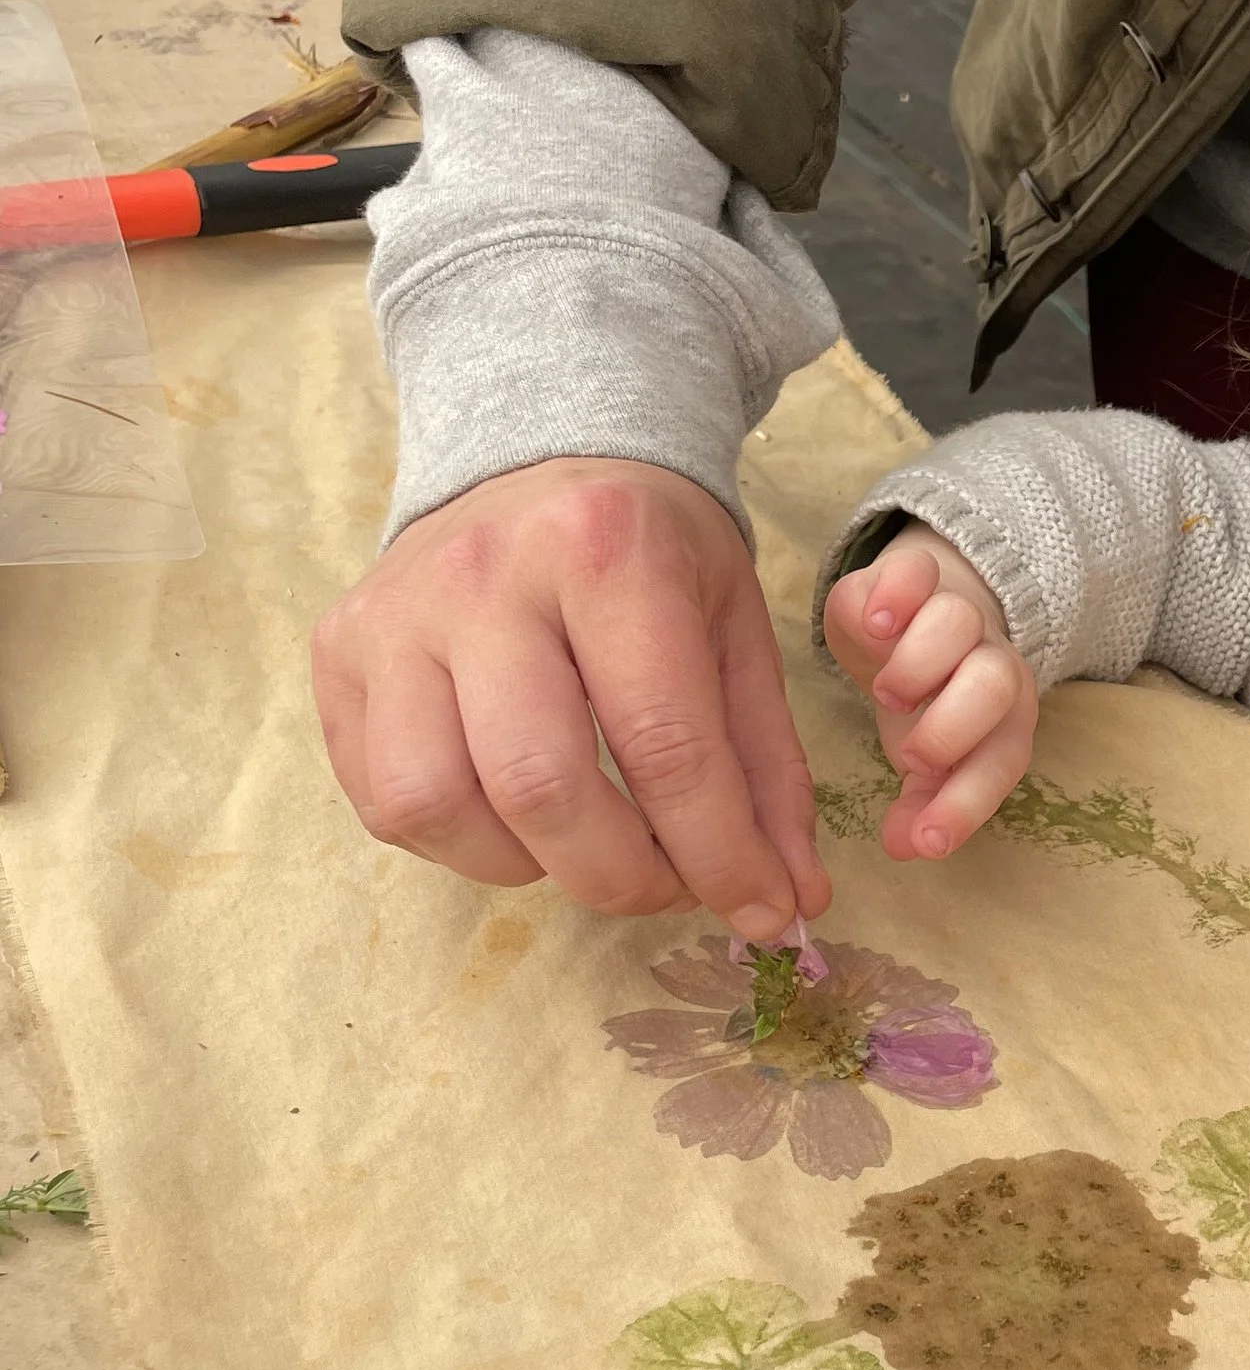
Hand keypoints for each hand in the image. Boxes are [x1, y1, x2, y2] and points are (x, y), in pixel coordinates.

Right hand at [312, 457, 828, 933]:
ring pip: (435, 803)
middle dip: (619, 877)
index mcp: (608, 553)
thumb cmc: (649, 555)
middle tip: (666, 886)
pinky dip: (456, 842)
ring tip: (581, 842)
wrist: (539, 457)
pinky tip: (511, 815)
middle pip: (540, 788)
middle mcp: (486, 578)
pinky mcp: (340, 651)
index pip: (665, 744)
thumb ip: (766, 770)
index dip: (719, 856)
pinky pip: (380, 799)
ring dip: (523, 865)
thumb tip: (788, 903)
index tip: (761, 912)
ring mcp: (395, 615)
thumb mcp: (735, 631)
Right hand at [821, 527, 1037, 862]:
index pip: (1002, 762)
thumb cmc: (926, 704)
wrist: (918, 618)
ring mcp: (953, 613)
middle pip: (998, 682)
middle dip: (952, 726)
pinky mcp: (913, 574)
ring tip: (886, 691)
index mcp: (1002, 720)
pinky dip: (895, 595)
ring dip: (919, 664)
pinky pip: (916, 571)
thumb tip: (905, 847)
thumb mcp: (925, 759)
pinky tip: (873, 625)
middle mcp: (988, 663)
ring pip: (957, 623)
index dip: (967, 805)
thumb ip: (920, 805)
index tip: (925, 842)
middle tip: (908, 754)